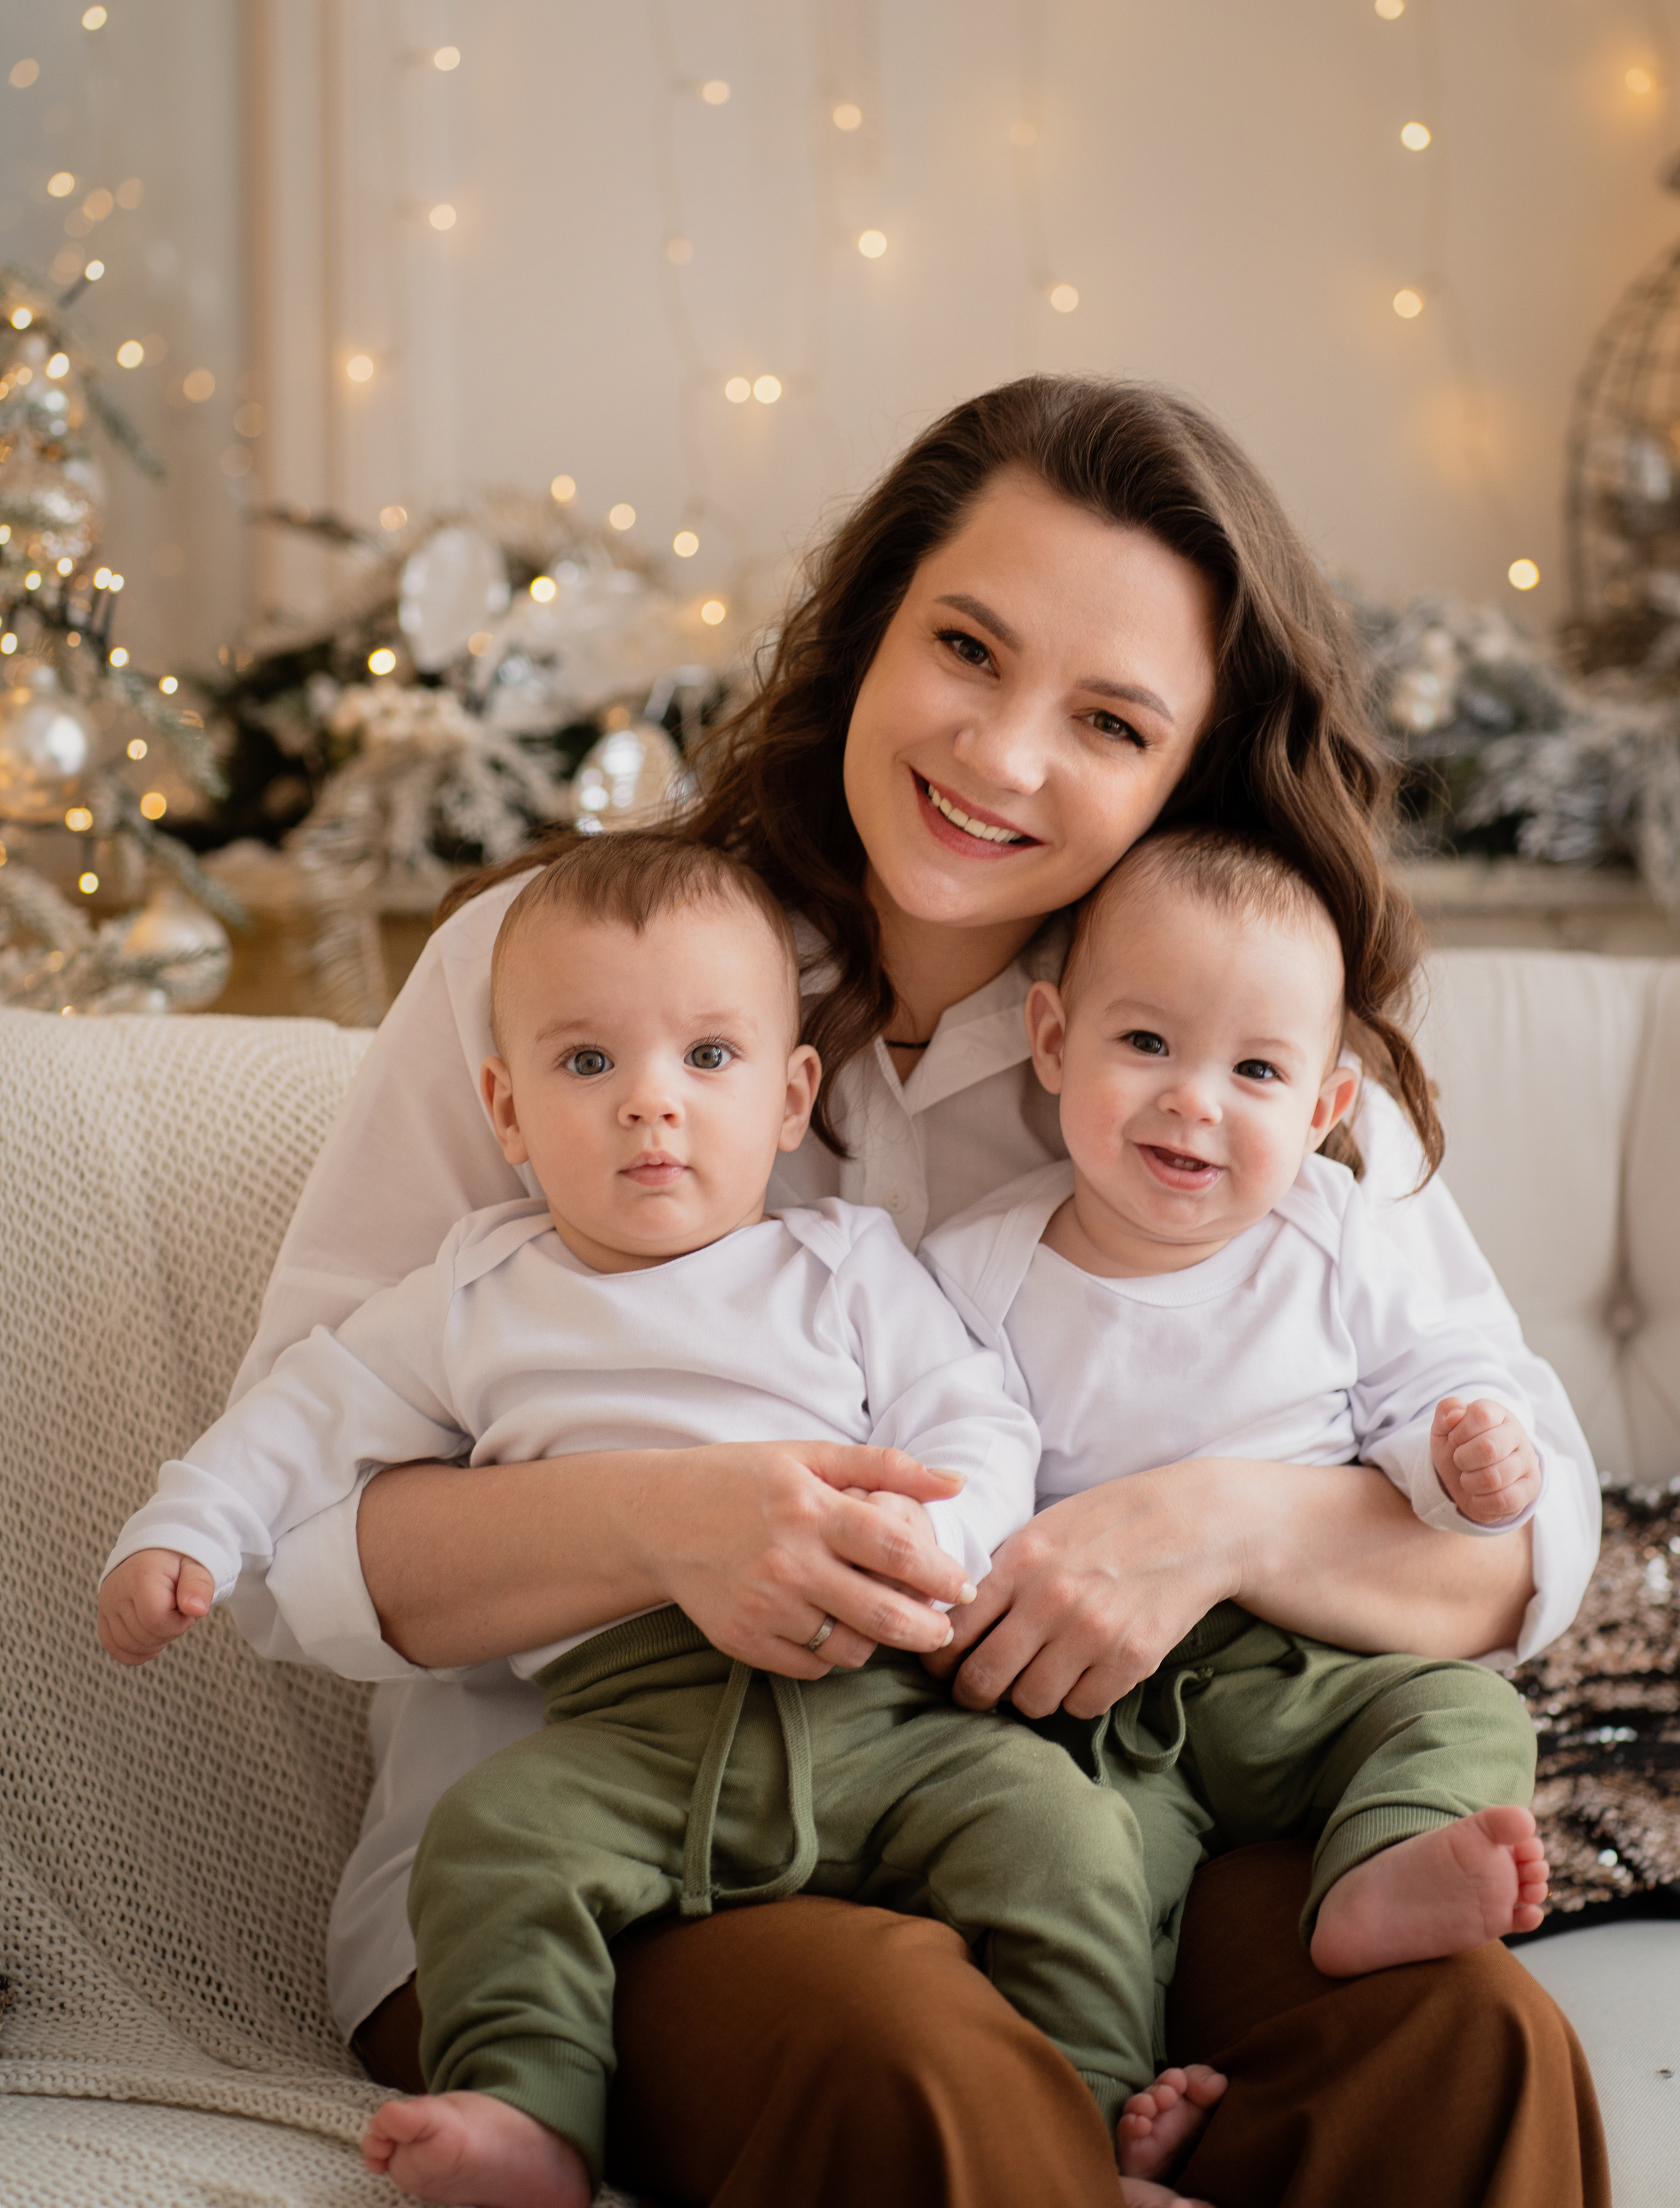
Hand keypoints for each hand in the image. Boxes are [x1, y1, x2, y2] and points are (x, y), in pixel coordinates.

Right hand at [98, 1548, 215, 1665]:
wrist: (156, 1552)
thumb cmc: (179, 1562)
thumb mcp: (197, 1567)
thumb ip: (199, 1586)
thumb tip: (197, 1610)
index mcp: (142, 1575)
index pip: (156, 1620)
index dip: (178, 1624)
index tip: (187, 1611)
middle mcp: (117, 1590)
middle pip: (143, 1635)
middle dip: (169, 1632)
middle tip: (178, 1613)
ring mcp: (106, 1603)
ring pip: (128, 1645)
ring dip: (154, 1642)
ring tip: (166, 1620)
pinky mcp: (103, 1614)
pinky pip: (113, 1646)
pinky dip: (133, 1653)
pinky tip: (152, 1647)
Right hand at [626, 1442, 976, 1679]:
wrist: (655, 1518)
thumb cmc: (739, 1479)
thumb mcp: (807, 1455)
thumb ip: (885, 1466)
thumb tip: (956, 1482)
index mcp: (810, 1508)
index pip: (895, 1549)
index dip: (940, 1574)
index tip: (964, 1586)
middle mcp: (788, 1561)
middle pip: (881, 1613)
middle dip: (926, 1628)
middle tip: (943, 1628)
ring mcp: (763, 1606)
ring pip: (850, 1647)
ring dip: (879, 1641)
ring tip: (883, 1623)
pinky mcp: (742, 1640)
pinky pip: (812, 1665)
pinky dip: (833, 1655)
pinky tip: (832, 1629)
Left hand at [923, 1464, 1242, 1719]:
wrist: (1195, 1522)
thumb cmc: (1110, 1522)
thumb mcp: (1044, 1529)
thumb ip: (1000, 1572)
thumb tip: (949, 1617)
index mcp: (1021, 1561)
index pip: (953, 1630)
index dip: (938, 1658)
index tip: (943, 1665)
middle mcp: (1051, 1600)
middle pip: (983, 1679)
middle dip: (973, 1693)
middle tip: (979, 1691)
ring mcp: (1093, 1633)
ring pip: (1031, 1701)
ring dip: (1030, 1694)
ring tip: (1042, 1672)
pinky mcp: (1132, 1660)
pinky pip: (1081, 1706)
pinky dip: (1077, 1696)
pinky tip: (1086, 1669)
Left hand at [1431, 1398, 1541, 1526]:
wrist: (1467, 1480)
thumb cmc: (1458, 1448)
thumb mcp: (1444, 1428)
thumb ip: (1446, 1411)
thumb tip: (1455, 1413)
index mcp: (1498, 1414)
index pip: (1481, 1415)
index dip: (1459, 1431)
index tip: (1455, 1439)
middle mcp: (1517, 1436)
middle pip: (1488, 1448)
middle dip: (1463, 1459)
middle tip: (1460, 1461)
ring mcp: (1527, 1463)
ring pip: (1494, 1478)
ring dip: (1470, 1482)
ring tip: (1469, 1478)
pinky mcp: (1530, 1489)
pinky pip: (1503, 1500)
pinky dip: (1481, 1501)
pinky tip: (1479, 1495)